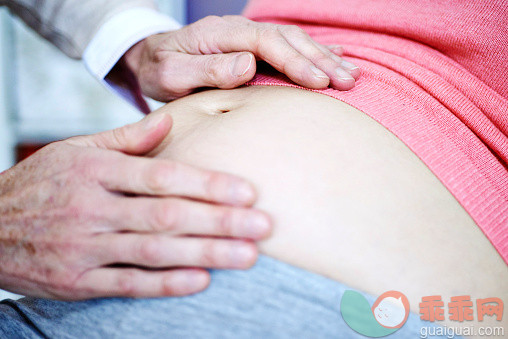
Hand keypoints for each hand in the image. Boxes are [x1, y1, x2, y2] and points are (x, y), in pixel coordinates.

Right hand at [0, 113, 271, 299]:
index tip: (247, 191)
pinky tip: (201, 280)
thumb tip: (170, 121)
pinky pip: (129, 283)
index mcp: (97, 170)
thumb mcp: (76, 150)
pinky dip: (166, 283)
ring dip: (205, 253)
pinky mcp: (77, 280)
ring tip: (247, 256)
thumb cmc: (44, 182)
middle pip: (167, 215)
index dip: (208, 184)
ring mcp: (84, 247)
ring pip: (154, 250)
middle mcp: (92, 207)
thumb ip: (125, 139)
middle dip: (219, 221)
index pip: (162, 176)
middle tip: (263, 226)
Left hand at [123, 15, 359, 101]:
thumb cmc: (161, 70)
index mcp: (222, 34)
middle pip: (289, 39)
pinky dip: (316, 53)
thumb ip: (206, 70)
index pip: (267, 43)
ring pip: (295, 41)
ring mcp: (249, 36)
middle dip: (321, 60)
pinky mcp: (254, 46)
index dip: (295, 61)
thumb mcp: (172, 75)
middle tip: (349, 82)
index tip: (319, 81)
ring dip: (325, 57)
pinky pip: (290, 46)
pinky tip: (336, 59)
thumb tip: (247, 64)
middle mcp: (240, 30)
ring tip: (352, 75)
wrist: (152, 57)